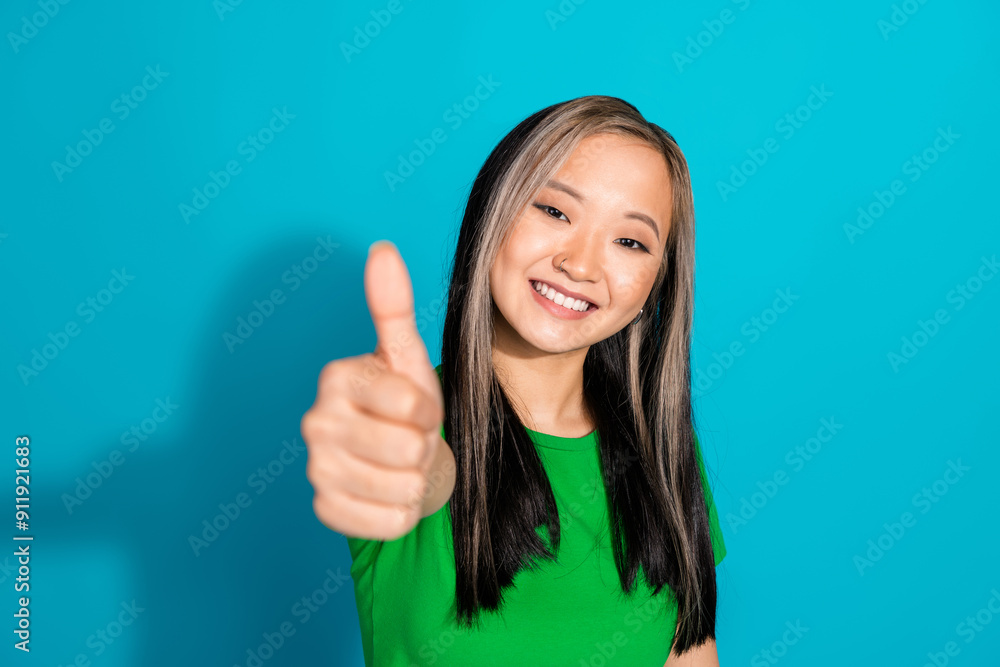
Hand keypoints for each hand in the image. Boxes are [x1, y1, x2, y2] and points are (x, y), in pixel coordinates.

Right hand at [301, 240, 451, 539]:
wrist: (397, 461)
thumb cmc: (404, 406)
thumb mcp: (406, 355)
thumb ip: (393, 305)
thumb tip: (382, 249)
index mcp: (336, 378)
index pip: (413, 403)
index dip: (429, 410)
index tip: (417, 407)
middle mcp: (315, 422)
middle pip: (409, 448)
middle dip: (424, 448)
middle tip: (410, 439)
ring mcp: (316, 469)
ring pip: (404, 487)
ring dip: (416, 480)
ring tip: (401, 466)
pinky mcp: (325, 510)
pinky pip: (390, 521)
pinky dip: (403, 512)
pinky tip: (389, 493)